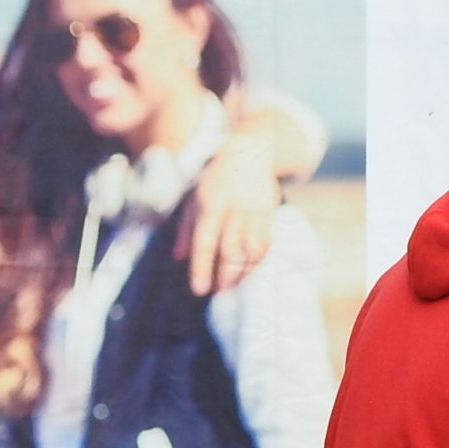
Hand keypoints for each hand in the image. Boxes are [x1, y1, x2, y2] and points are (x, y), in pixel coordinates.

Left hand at [177, 128, 280, 295]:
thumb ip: (186, 229)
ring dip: (244, 272)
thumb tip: (179, 258)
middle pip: (230, 251)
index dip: (201, 268)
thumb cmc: (215, 181)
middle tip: (220, 292)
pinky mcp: (269, 215)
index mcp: (209, 207)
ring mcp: (253, 213)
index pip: (203, 243)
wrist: (248, 155)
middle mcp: (232, 211)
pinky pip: (266, 243)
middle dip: (225, 275)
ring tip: (235, 285)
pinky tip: (251, 270)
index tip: (199, 289)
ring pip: (250, 251)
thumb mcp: (194, 200)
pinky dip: (259, 260)